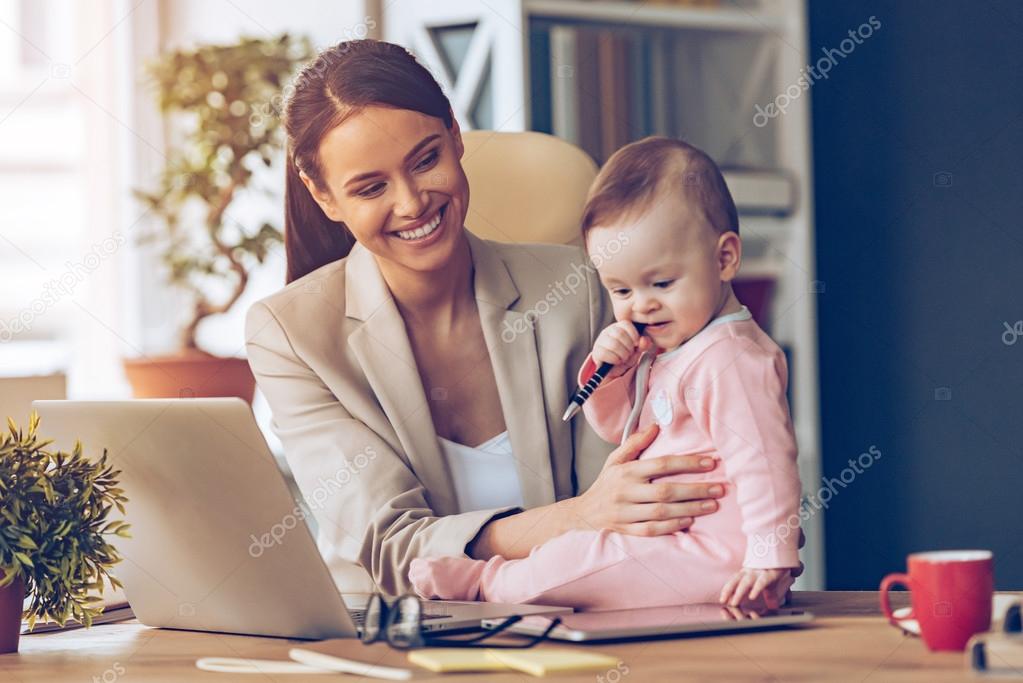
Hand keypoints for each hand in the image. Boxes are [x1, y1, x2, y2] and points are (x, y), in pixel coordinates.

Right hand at [566, 424, 725, 535]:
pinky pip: (653, 529)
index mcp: (626, 471)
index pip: (661, 464)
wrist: (583, 514)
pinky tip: (690, 521)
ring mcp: (626, 513)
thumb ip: (635, 443)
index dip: (687, 463)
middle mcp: (626, 492)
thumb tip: (656, 426)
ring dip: (690, 509)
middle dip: (696, 489)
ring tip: (712, 505)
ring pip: (662, 512)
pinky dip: (672, 526)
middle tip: (720, 488)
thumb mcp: (615, 460)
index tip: (710, 462)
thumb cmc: (605, 484)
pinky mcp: (627, 530)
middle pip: (666, 491)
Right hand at [591, 321, 652, 379]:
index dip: (634, 335)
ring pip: (614, 344)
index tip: (636, 344)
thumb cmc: (626, 356)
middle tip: (629, 353)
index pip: (626, 324)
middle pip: (620, 334)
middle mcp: (607, 331)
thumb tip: (644, 339)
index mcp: (618, 327)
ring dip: (622, 354)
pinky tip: (617, 361)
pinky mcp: (596, 351)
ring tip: (624, 358)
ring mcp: (600, 341)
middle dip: (628, 347)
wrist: (615, 370)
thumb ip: (643, 344)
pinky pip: (605, 353)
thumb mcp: (637, 350)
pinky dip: (615, 359)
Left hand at [719, 567, 791, 607]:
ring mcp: (759, 572)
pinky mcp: (770, 574)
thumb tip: (772, 605)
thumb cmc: (777, 566)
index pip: (735, 580)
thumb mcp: (772, 581)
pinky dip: (756, 589)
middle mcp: (751, 571)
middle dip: (728, 591)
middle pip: (736, 580)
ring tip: (734, 603)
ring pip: (746, 582)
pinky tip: (751, 597)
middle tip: (723, 602)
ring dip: (738, 593)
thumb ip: (770, 594)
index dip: (727, 589)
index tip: (722, 599)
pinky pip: (761, 582)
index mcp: (749, 572)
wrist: (785, 552)